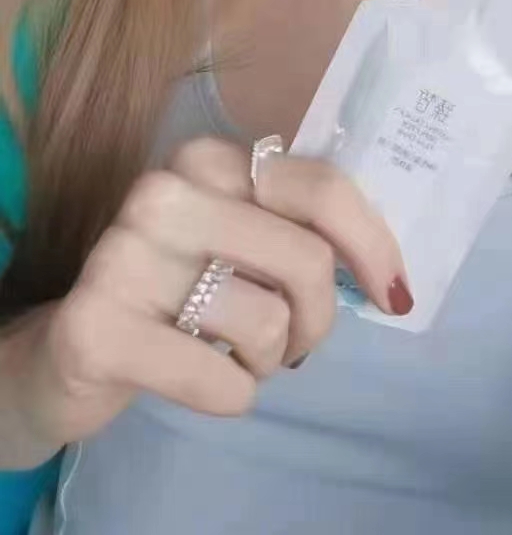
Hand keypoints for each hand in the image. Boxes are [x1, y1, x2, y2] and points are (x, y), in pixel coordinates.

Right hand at [2, 136, 408, 460]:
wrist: (73, 349)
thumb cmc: (182, 291)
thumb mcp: (241, 241)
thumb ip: (302, 230)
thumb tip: (392, 277)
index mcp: (207, 159)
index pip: (321, 189)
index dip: (373, 245)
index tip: (392, 292)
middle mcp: (162, 193)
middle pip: (306, 260)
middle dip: (317, 319)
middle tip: (292, 343)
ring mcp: (124, 257)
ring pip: (267, 322)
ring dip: (268, 359)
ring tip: (235, 354)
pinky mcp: (98, 329)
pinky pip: (220, 380)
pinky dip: (233, 395)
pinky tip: (204, 380)